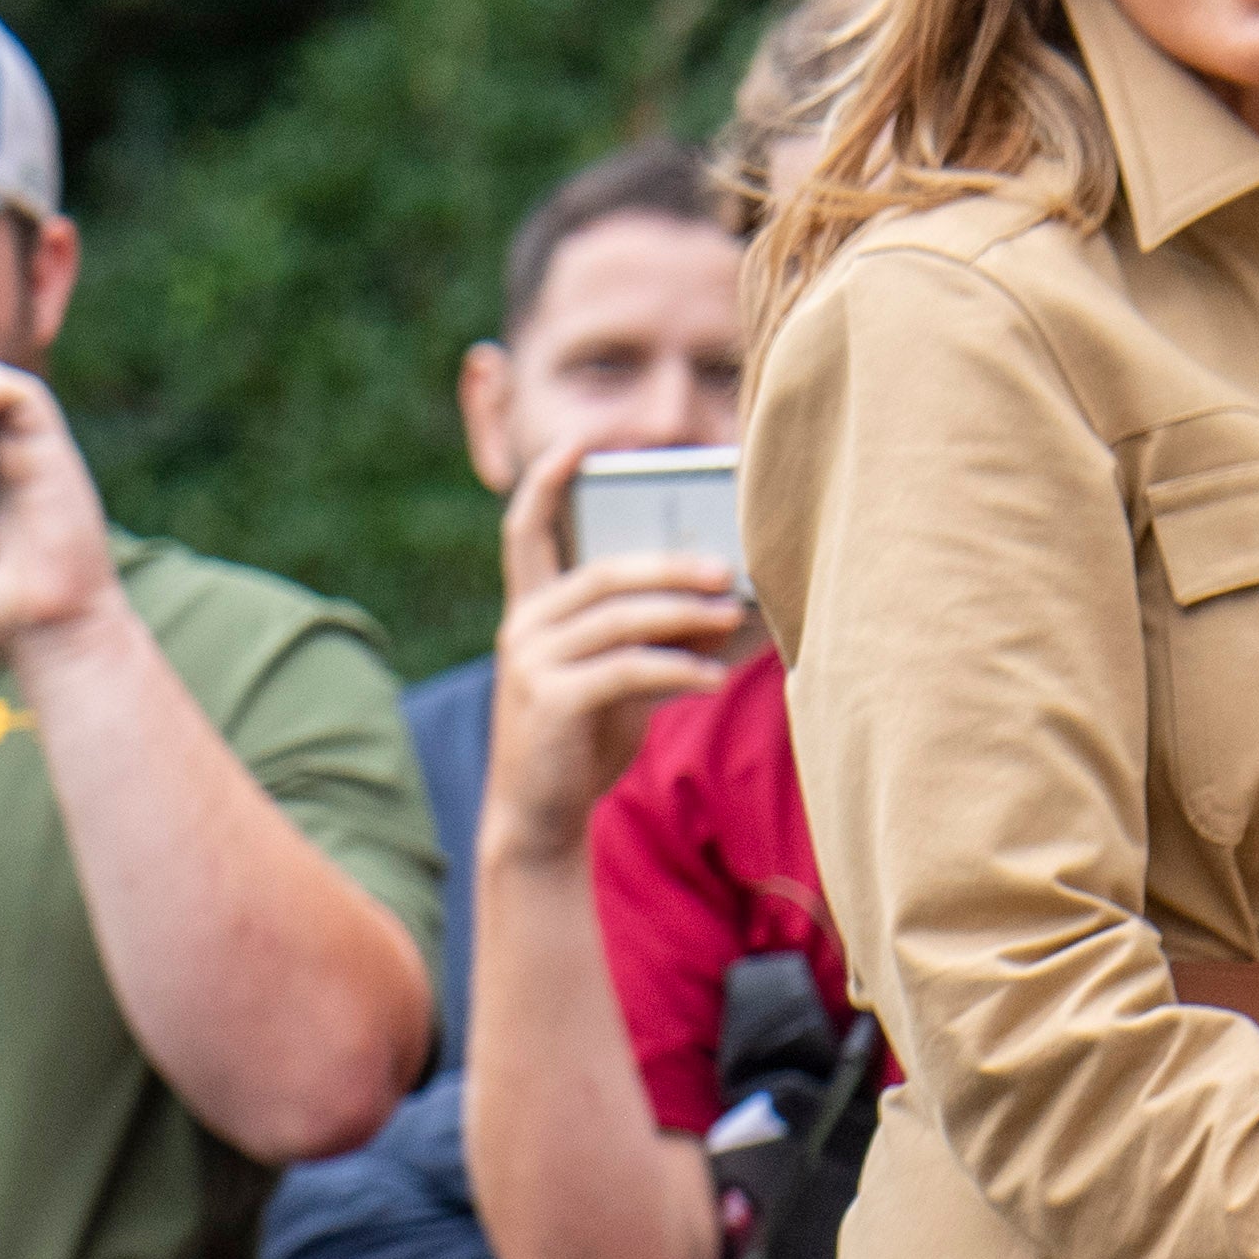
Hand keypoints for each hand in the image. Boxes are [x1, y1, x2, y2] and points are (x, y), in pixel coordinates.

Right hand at [480, 438, 747, 867]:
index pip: (525, 529)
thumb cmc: (582, 739)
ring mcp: (532, 663)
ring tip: (734, 617)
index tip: (580, 443)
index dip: (546, 481)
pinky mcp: (552, 701)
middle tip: (726, 568)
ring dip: (685, 615)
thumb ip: (658, 640)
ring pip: (619, 617)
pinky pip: (626, 669)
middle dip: (669, 564)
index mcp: (531, 610)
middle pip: (601, 571)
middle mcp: (524, 626)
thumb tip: (732, 610)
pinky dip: (677, 670)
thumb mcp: (618, 681)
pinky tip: (712, 680)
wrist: (537, 815)